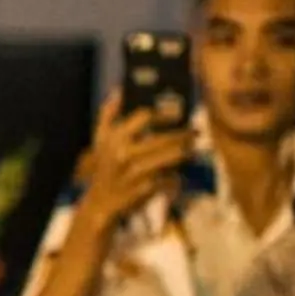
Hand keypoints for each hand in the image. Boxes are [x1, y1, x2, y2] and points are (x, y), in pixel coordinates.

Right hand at [68, 90, 193, 238]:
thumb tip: (118, 91)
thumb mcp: (99, 141)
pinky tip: (180, 174)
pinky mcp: (144, 189)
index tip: (178, 113)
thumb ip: (107, 115)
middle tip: (195, 132)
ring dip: (185, 153)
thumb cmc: (104, 168)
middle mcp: (124, 153)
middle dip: (182, 134)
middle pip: (163, 138)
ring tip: (193, 150)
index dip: (164, 113)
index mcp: (115, 138)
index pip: (145, 116)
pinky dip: (176, 177)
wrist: (100, 204)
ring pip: (170, 158)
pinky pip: (169, 179)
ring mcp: (135, 172)